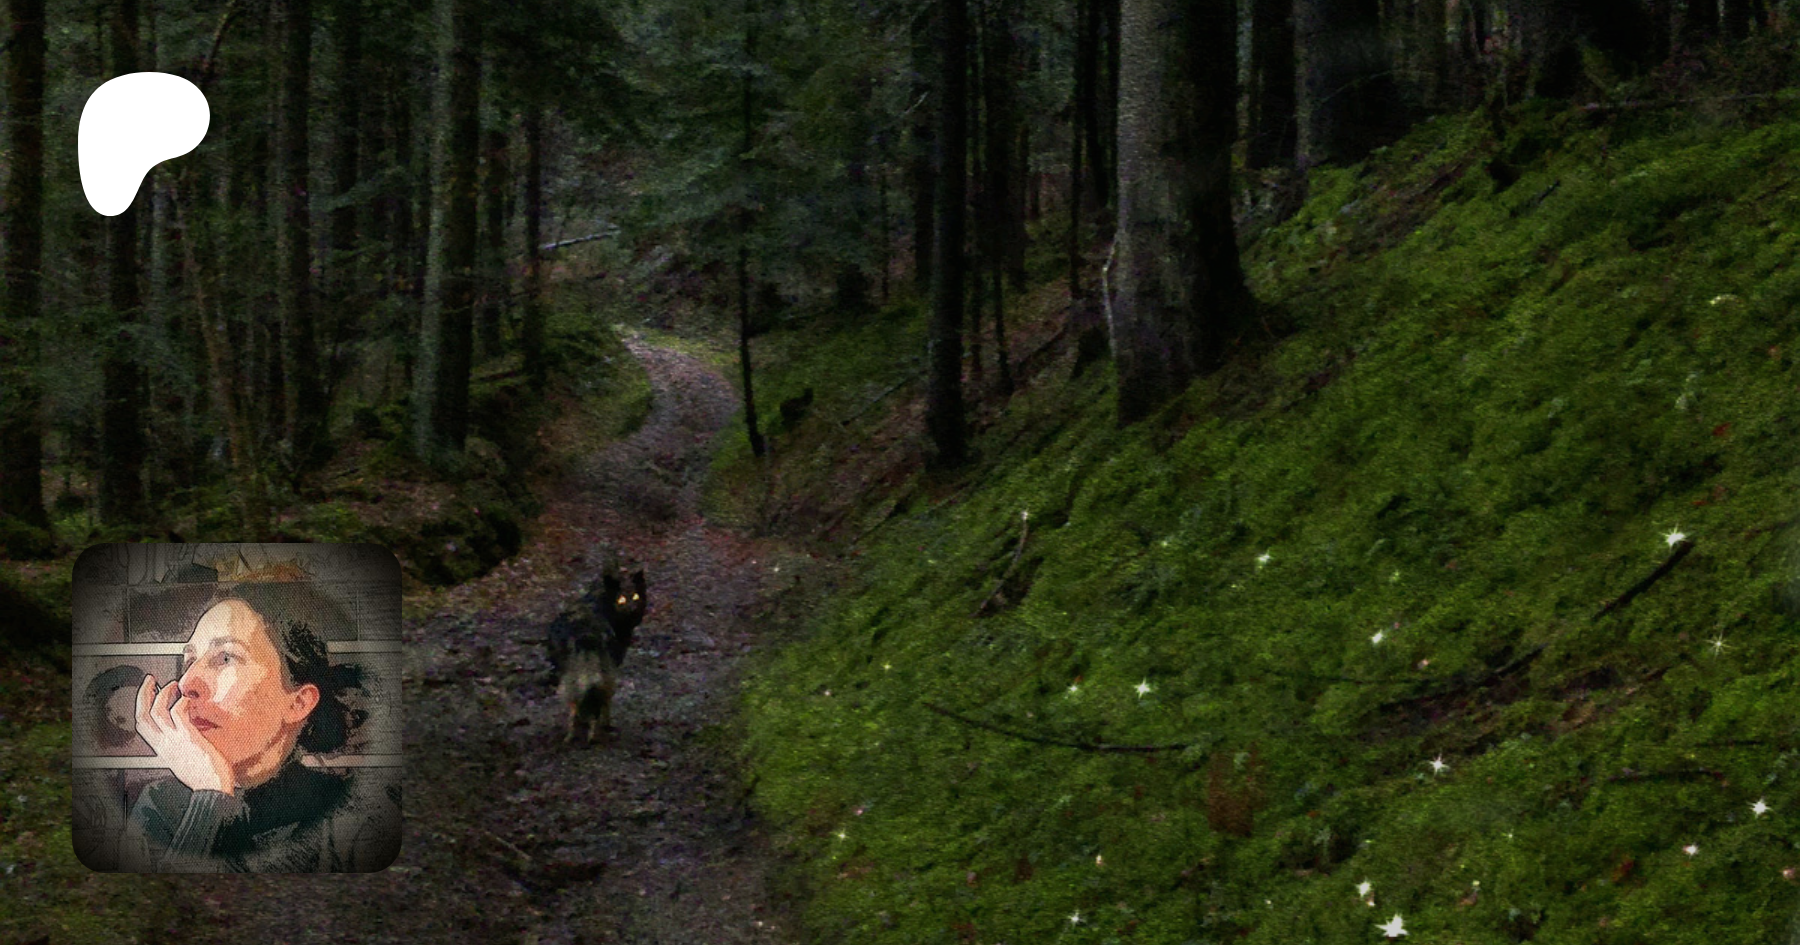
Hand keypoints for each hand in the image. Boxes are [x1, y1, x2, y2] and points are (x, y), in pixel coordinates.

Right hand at [136, 674, 234, 795]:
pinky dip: (180, 702)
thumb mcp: (184, 760)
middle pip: (142, 716)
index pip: (142, 725)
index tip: (148, 693)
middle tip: (150, 680)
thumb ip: (180, 746)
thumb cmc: (204, 777)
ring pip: (157, 712)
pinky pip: (178, 714)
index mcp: (161, 749)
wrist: (211, 790)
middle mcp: (163, 744)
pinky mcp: (188, 737)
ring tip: (173, 684)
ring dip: (163, 694)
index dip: (141, 707)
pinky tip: (187, 698)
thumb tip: (185, 735)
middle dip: (143, 695)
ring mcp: (174, 740)